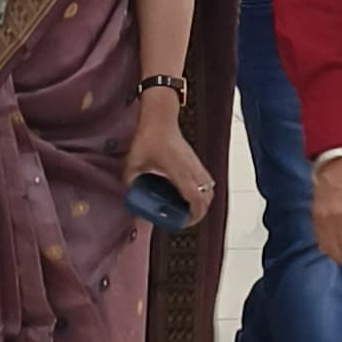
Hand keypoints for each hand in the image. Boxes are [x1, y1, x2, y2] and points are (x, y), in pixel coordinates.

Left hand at [124, 93, 213, 229]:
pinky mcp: (196, 161)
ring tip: (187, 209)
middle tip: (185, 220)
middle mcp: (192, 169)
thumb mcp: (133, 162)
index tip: (183, 223)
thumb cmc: (149, 137)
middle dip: (200, 213)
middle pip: (207, 197)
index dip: (193, 215)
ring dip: (202, 202)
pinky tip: (187, 194)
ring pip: (210, 189)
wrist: (160, 118)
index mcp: (178, 172)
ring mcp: (196, 164)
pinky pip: (206, 181)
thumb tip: (131, 194)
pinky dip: (202, 191)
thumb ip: (132, 181)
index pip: (195, 198)